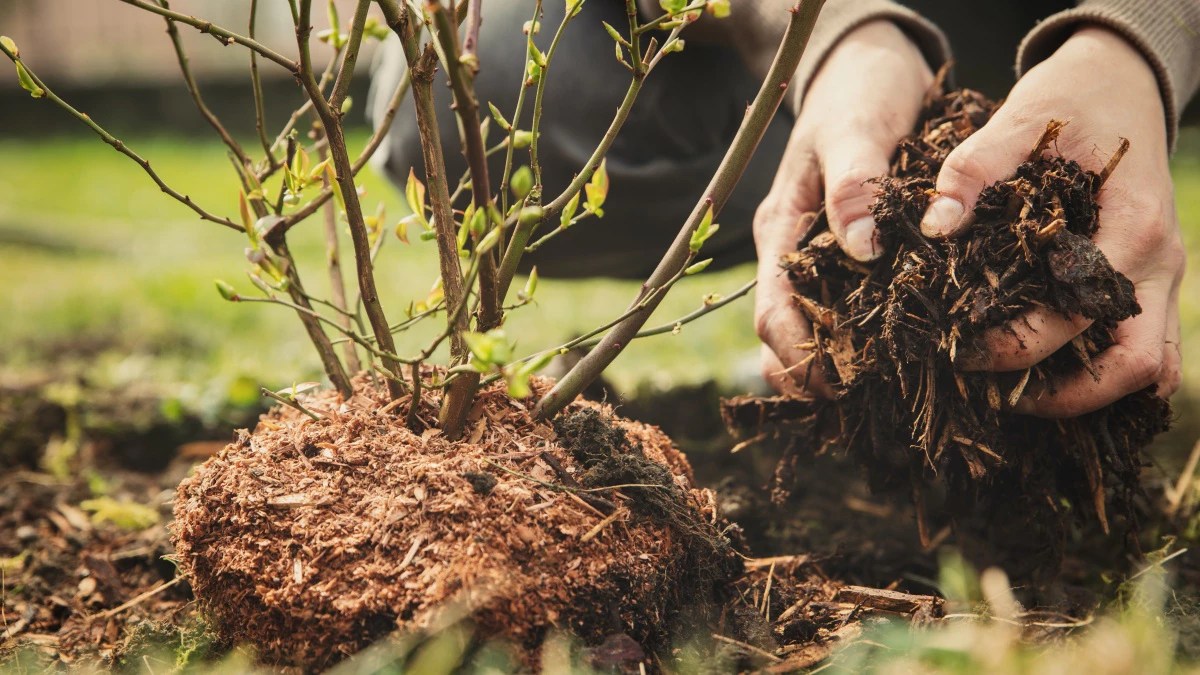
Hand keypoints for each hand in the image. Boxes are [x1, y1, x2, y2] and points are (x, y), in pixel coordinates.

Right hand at [755, 20, 932, 394]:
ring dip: (834, 363)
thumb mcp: (857, 129)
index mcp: (782, 229)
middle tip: (860, 403)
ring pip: (813, 327)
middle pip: (784, 333)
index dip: (796, 356)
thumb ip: (857, 185)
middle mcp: (794, 251)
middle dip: (812, 373)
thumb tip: (862, 250)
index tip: (835, 384)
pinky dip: (862, 337)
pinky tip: (897, 355)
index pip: (772, 311)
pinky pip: (847, 307)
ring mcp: (819, 254)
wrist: (868, 64)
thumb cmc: (859, 92)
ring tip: (878, 393)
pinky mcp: (849, 253)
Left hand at [919, 27, 1183, 416]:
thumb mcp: (1020, 119)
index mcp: (1132, 227)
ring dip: (1093, 394)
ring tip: (1020, 397)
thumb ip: (974, 169)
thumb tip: (936, 225)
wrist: (1122, 81)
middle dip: (1067, 395)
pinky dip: (1106, 374)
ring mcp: (1161, 276)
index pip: (1080, 315)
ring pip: (1150, 367)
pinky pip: (1145, 348)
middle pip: (1136, 365)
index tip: (962, 351)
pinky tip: (1049, 377)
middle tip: (997, 396)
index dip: (1020, 345)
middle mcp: (1158, 263)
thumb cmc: (1071, 101)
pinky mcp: (1149, 280)